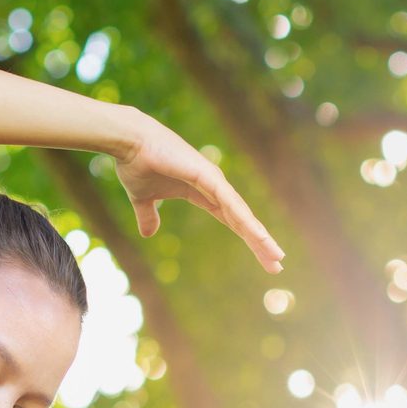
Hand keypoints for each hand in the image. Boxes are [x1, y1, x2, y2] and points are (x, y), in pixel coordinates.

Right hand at [114, 112, 284, 272]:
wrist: (129, 143)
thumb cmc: (137, 165)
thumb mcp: (143, 200)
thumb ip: (149, 216)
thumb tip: (148, 233)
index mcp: (204, 194)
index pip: (232, 221)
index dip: (248, 239)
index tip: (263, 257)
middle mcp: (215, 187)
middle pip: (243, 221)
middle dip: (260, 243)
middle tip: (278, 264)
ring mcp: (213, 180)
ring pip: (241, 213)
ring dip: (259, 235)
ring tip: (275, 255)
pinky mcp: (206, 175)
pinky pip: (228, 201)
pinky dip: (243, 217)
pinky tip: (257, 234)